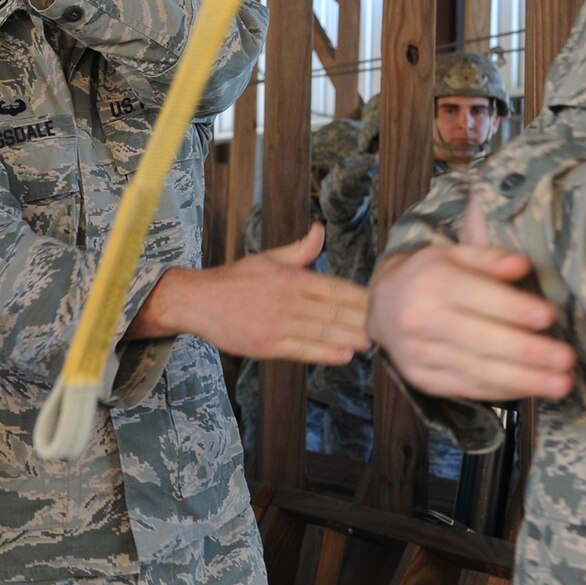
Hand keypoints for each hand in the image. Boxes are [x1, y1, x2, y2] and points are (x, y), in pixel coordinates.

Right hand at [132, 223, 369, 363]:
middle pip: (334, 311)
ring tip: (374, 343)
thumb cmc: (233, 280)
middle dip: (363, 320)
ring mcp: (277, 323)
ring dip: (351, 337)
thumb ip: (299, 250)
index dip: (361, 297)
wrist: (196, 301)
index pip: (335, 287)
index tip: (383, 302)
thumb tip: (320, 229)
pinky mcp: (267, 344)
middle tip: (389, 327)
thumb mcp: (268, 258)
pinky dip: (325, 352)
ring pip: (322, 331)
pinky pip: (302, 349)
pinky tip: (345, 355)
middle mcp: (287, 300)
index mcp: (290, 277)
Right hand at [366, 244, 572, 401]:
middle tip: (566, 359)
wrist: (380, 306)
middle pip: (480, 339)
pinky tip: (531, 390)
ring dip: (523, 380)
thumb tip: (523, 265)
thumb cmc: (427, 276)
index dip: (514, 309)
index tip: (549, 317)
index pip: (478, 297)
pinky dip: (502, 392)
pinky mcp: (422, 379)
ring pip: (477, 370)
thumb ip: (488, 258)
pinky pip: (467, 388)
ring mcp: (418, 354)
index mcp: (430, 282)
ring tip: (560, 383)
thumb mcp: (453, 254)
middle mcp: (420, 319)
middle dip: (528, 352)